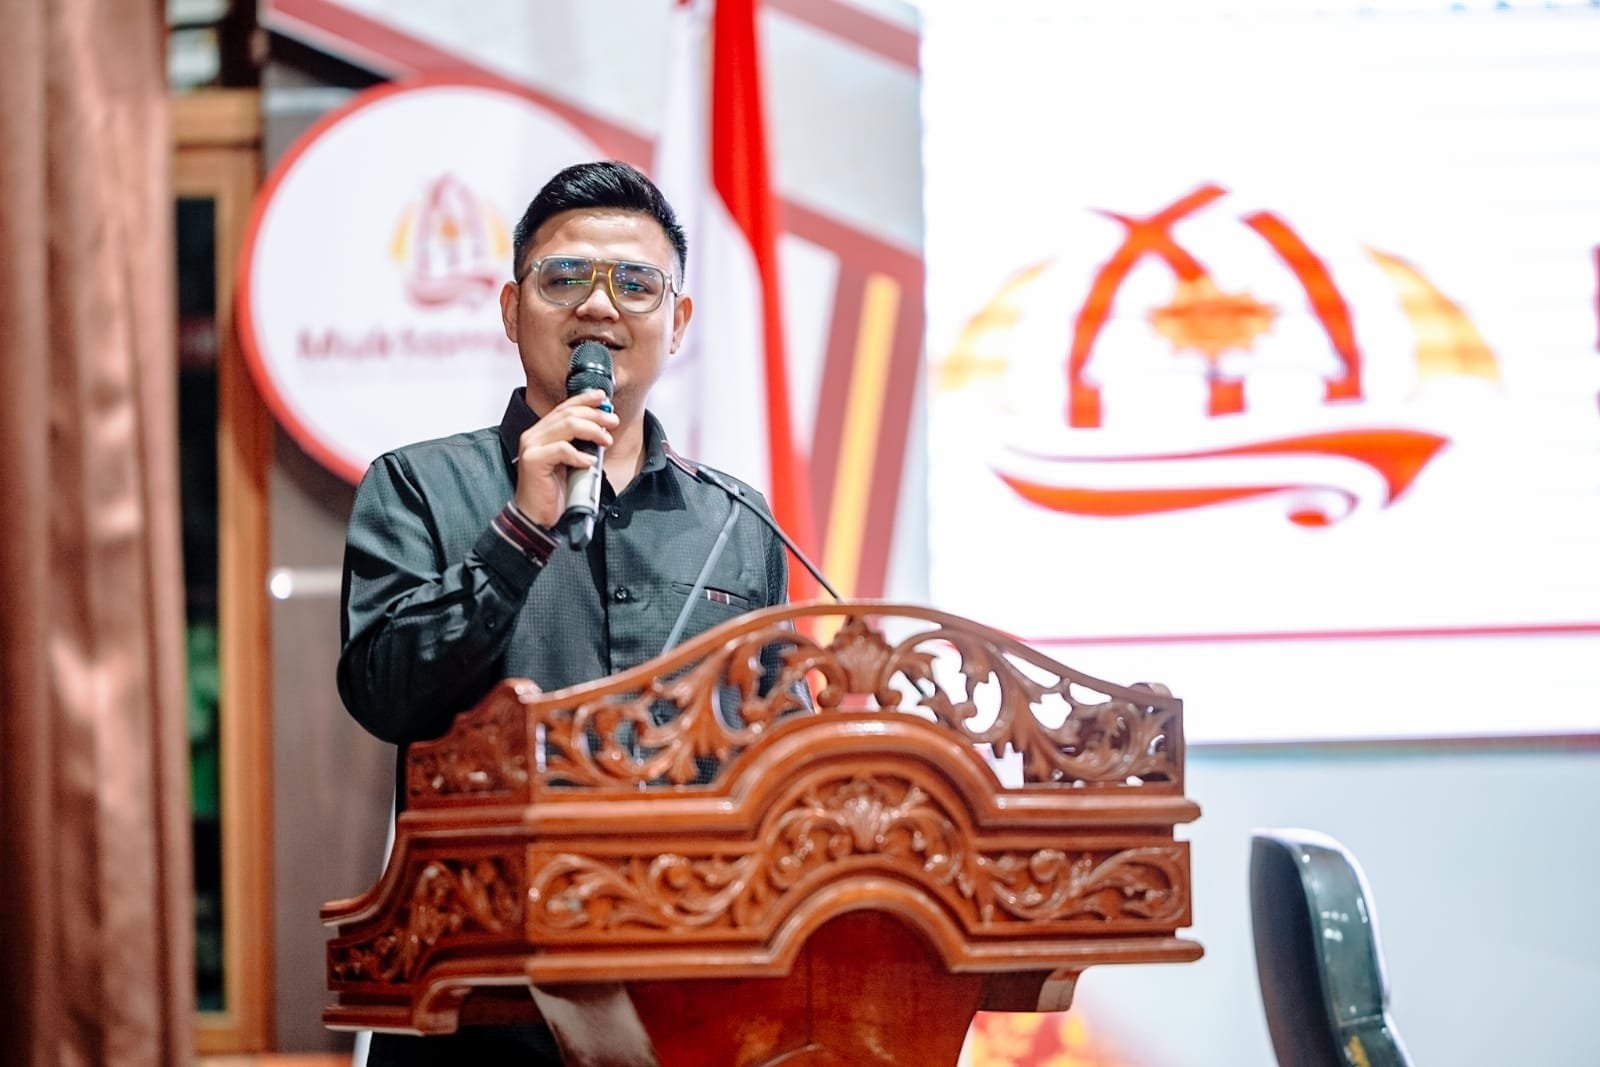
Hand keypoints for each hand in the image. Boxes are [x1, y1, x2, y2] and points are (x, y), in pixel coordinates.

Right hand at [513, 390, 617, 526]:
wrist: (535, 515)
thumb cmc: (552, 490)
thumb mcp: (570, 461)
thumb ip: (579, 443)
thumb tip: (602, 429)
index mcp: (541, 432)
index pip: (564, 408)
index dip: (584, 400)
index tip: (603, 398)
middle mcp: (534, 435)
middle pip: (568, 414)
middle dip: (595, 415)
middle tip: (612, 422)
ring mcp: (531, 446)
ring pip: (566, 426)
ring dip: (592, 431)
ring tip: (606, 440)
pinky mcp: (533, 460)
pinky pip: (562, 449)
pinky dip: (579, 454)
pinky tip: (590, 462)